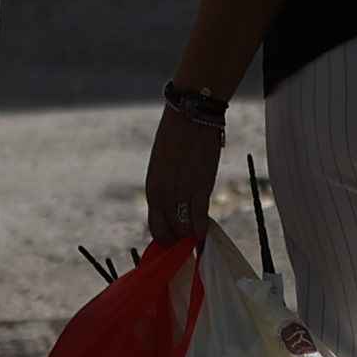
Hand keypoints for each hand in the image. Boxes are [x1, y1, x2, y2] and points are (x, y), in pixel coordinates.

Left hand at [142, 110, 220, 251]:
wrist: (190, 116)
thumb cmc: (175, 138)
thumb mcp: (161, 166)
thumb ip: (165, 187)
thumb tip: (171, 206)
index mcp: (152, 189)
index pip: (155, 226)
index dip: (165, 237)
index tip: (173, 240)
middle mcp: (163, 195)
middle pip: (170, 231)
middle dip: (179, 240)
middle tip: (187, 241)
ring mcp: (182, 192)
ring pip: (185, 228)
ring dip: (191, 235)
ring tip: (197, 235)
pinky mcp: (201, 187)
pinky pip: (200, 217)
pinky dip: (202, 229)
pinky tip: (204, 233)